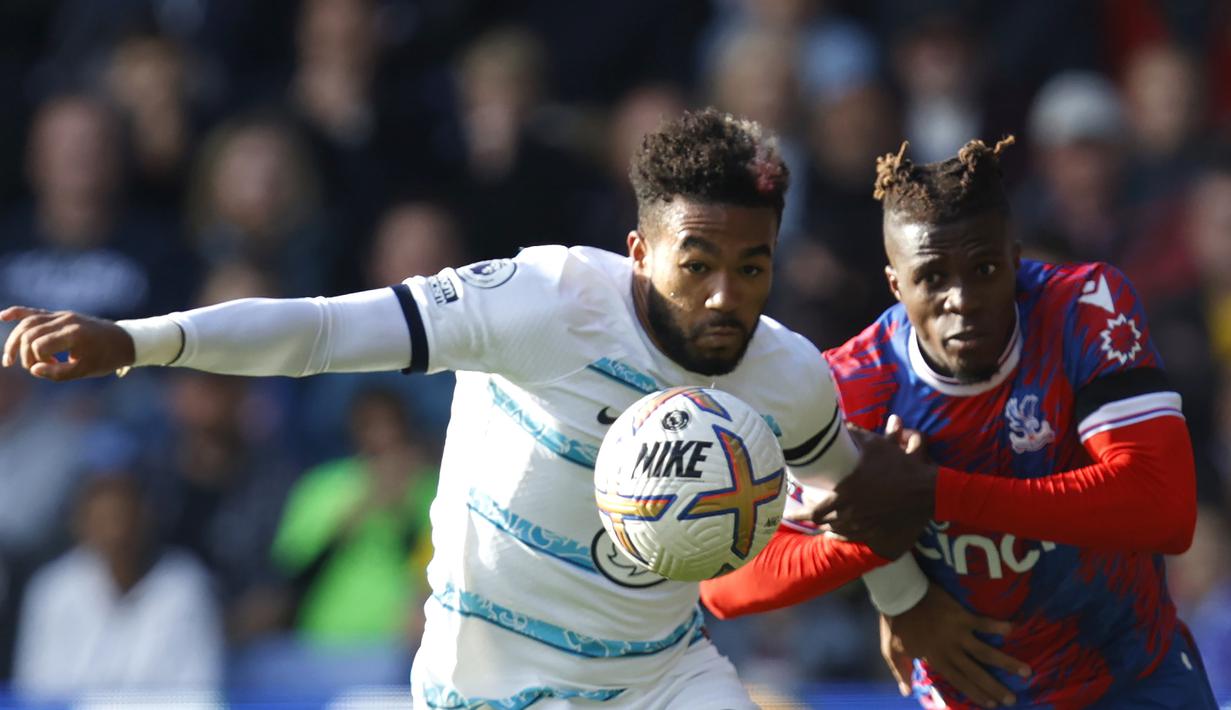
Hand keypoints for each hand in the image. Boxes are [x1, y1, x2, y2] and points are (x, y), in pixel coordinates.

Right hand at [1, 306, 134, 379]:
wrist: (123, 340)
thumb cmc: (106, 358)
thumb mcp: (85, 370)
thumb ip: (58, 373)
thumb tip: (33, 369)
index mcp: (73, 333)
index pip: (39, 345)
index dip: (37, 360)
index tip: (50, 367)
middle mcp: (65, 320)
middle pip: (28, 333)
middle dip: (23, 353)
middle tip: (33, 368)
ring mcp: (62, 315)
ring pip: (27, 322)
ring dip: (14, 341)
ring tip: (9, 360)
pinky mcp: (60, 315)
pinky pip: (34, 311)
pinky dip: (17, 313)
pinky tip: (1, 317)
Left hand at [808, 424, 936, 557]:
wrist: (923, 490)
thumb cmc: (897, 465)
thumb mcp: (874, 445)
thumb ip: (855, 434)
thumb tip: (841, 422)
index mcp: (844, 494)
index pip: (813, 510)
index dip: (798, 512)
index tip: (789, 509)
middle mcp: (849, 513)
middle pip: (821, 521)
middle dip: (809, 516)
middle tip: (802, 510)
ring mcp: (862, 524)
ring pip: (835, 530)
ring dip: (823, 525)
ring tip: (816, 519)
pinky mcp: (874, 531)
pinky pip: (851, 537)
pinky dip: (839, 534)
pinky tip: (835, 532)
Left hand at [883, 583, 1030, 708]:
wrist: (898, 596)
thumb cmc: (895, 623)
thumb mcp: (892, 651)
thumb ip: (901, 673)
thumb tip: (906, 693)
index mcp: (935, 659)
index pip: (959, 682)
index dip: (976, 694)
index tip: (991, 704)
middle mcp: (950, 650)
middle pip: (976, 673)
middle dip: (995, 687)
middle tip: (1013, 699)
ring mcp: (958, 633)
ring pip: (986, 653)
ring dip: (1006, 663)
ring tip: (1026, 671)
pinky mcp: (961, 615)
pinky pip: (983, 622)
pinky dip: (997, 626)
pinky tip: (1012, 629)